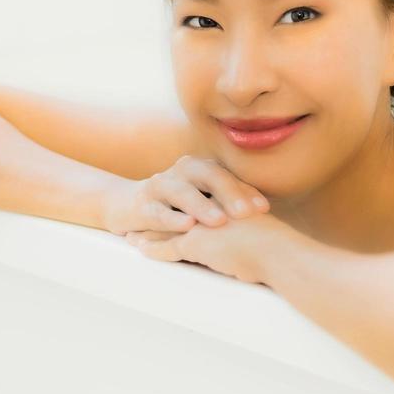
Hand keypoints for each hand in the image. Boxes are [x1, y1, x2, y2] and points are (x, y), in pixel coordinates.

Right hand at [101, 155, 269, 235]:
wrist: (128, 205)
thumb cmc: (179, 206)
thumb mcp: (205, 201)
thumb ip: (229, 203)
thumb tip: (265, 215)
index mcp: (202, 168)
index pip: (228, 176)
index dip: (246, 191)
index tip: (264, 209)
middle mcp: (183, 171)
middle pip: (210, 177)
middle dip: (230, 194)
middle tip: (247, 213)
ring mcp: (161, 186)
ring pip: (183, 193)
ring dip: (202, 206)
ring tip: (219, 221)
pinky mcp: (142, 205)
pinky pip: (158, 211)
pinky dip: (172, 219)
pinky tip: (186, 226)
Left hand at [123, 210, 279, 285]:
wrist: (279, 254)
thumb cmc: (277, 247)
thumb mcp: (260, 231)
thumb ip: (247, 231)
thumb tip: (250, 240)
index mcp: (227, 203)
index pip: (197, 203)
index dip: (182, 208)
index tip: (171, 210)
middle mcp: (211, 209)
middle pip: (178, 211)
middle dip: (160, 216)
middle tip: (143, 218)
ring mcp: (201, 224)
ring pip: (167, 228)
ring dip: (148, 233)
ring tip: (132, 236)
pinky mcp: (195, 243)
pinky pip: (168, 248)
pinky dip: (153, 250)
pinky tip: (141, 251)